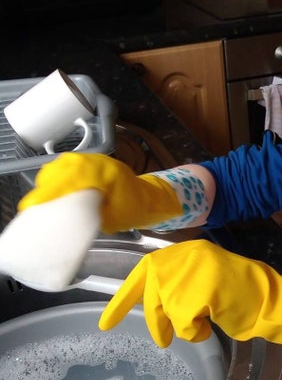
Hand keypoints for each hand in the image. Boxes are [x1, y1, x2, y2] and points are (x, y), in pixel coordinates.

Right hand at [18, 153, 181, 232]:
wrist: (148, 198)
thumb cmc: (133, 209)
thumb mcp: (113, 218)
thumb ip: (90, 215)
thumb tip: (66, 221)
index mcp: (106, 173)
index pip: (74, 176)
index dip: (52, 188)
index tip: (35, 203)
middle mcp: (97, 161)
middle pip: (63, 167)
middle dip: (46, 186)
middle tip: (34, 206)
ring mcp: (92, 159)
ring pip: (62, 165)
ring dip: (49, 182)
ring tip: (40, 201)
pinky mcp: (88, 163)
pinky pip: (66, 166)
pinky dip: (55, 177)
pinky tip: (50, 191)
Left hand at [98, 239, 281, 350]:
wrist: (271, 299)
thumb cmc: (241, 295)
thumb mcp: (203, 279)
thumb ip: (177, 283)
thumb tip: (149, 302)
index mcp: (184, 251)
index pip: (144, 271)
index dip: (122, 298)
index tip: (106, 322)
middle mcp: (185, 256)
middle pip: (152, 293)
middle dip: (155, 321)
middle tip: (164, 340)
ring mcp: (193, 271)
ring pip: (167, 310)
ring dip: (183, 326)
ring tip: (205, 324)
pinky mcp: (201, 290)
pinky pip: (183, 323)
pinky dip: (195, 333)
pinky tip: (212, 325)